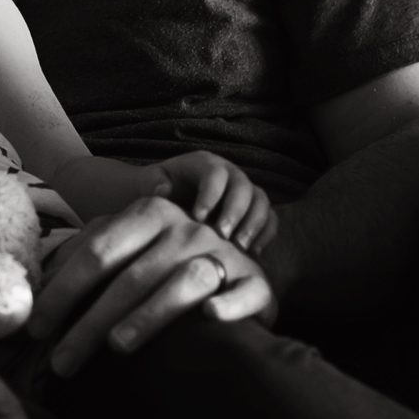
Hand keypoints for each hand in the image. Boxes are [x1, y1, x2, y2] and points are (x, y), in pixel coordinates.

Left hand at [27, 195, 274, 377]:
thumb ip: (85, 256)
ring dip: (150, 314)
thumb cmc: (167, 264)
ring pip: (183, 283)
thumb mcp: (128, 249)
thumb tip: (31, 284)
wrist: (239, 266)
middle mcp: (187, 229)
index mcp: (150, 215)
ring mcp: (224, 256)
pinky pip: (243, 294)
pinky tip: (209, 318)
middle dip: (91, 321)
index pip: (98, 251)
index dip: (63, 290)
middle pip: (131, 276)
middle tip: (62, 363)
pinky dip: (228, 306)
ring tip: (118, 347)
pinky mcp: (257, 285)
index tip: (35, 329)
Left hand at [152, 151, 277, 252]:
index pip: (216, 174)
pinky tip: (253, 254)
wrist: (167, 207)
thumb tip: (163, 190)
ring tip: (240, 248)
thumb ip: (152, 185)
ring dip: (254, 224)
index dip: (211, 195)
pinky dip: (265, 234)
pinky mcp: (253, 213)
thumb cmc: (155, 193)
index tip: (198, 218)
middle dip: (235, 212)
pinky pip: (270, 219)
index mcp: (206, 164)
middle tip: (222, 236)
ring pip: (261, 201)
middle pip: (243, 187)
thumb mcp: (149, 185)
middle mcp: (230, 174)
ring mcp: (244, 193)